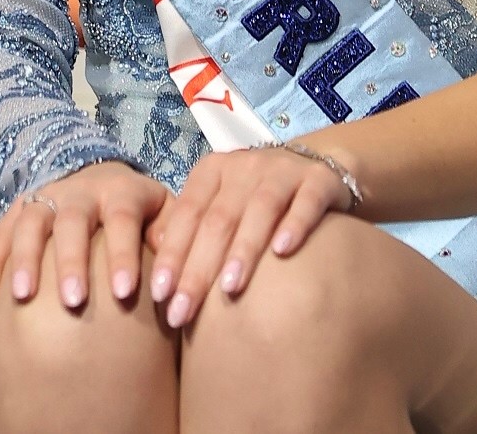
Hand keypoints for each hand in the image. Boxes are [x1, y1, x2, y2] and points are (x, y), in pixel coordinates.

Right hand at [0, 160, 167, 311]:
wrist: (103, 179)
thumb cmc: (140, 213)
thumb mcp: (164, 215)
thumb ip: (173, 238)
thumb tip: (178, 274)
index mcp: (122, 191)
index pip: (123, 218)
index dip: (123, 253)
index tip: (125, 293)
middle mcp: (81, 190)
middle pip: (73, 220)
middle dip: (72, 260)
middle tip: (74, 300)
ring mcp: (46, 197)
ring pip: (32, 221)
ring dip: (26, 258)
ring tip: (23, 296)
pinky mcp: (19, 210)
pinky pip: (0, 232)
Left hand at [148, 144, 355, 328]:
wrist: (315, 166)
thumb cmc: (254, 200)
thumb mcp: (219, 205)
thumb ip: (191, 231)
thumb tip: (156, 273)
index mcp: (214, 171)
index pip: (188, 213)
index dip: (172, 253)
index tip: (159, 294)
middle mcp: (246, 165)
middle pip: (219, 218)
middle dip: (198, 268)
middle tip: (182, 311)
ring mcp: (284, 170)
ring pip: (261, 208)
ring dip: (243, 248)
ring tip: (229, 289)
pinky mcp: (319, 180)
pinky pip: (307, 201)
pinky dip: (295, 224)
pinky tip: (283, 251)